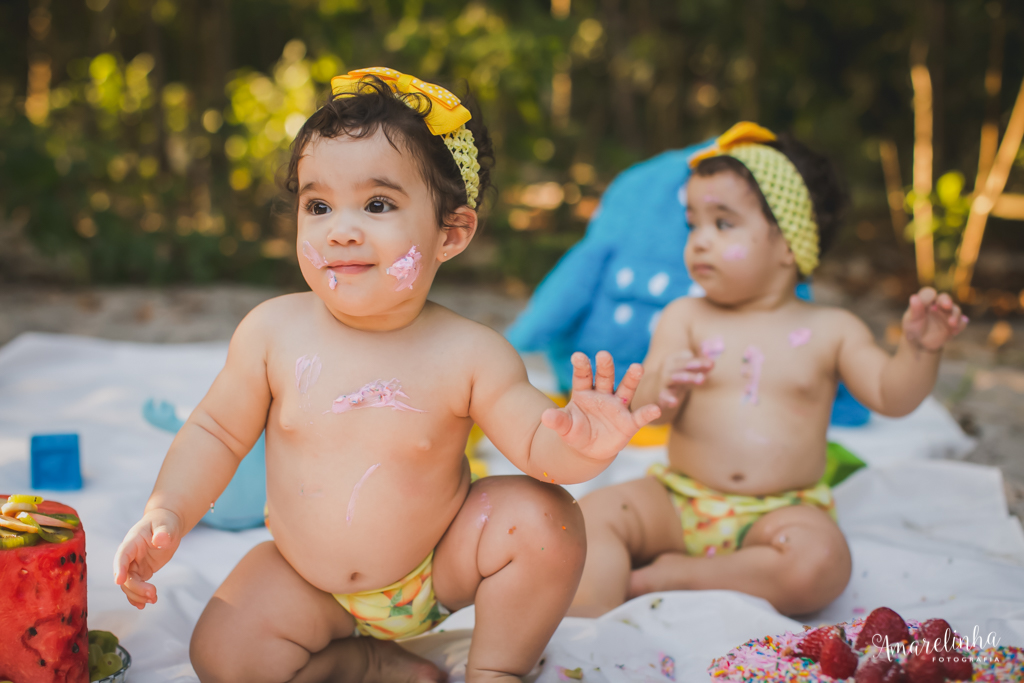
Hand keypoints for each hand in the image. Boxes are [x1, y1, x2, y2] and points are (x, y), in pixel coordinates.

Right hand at [112, 507, 182, 608]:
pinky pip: (135, 586)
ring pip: (128, 584)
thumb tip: (161, 540)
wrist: (166, 525)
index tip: (119, 581)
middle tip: (153, 594)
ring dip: (138, 595)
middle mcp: (129, 555)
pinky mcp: (140, 571)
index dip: (119, 568)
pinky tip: (144, 605)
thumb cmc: (165, 522)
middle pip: (125, 575)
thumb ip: (163, 532)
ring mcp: (133, 564)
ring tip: (153, 600)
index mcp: (132, 541)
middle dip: (136, 587)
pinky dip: (138, 596)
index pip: (122, 555)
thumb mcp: (167, 524)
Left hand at [541, 351, 660, 460]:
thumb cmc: (575, 432)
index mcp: (584, 392)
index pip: (582, 376)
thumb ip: (557, 421)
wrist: (588, 450)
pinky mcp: (629, 423)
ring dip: (632, 378)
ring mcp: (617, 407)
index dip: (581, 366)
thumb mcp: (564, 428)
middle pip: (605, 377)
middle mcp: (603, 394)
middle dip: (605, 366)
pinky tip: (655, 409)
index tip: (578, 356)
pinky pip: (640, 416)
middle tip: (603, 355)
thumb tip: (546, 416)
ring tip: (637, 367)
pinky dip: (648, 412)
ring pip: (626, 389)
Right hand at [658, 349, 713, 409]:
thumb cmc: (676, 379)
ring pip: (676, 378)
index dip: (701, 360)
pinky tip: (674, 402)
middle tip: (711, 365)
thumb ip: (700, 364)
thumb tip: (714, 362)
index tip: (712, 364)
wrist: (654, 392)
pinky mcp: (660, 395)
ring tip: (701, 379)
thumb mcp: (686, 370)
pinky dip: (668, 399)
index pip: (688, 357)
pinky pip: (664, 397)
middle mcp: (667, 368)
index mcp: (672, 359)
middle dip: (696, 365)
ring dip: (688, 377)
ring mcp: (663, 381)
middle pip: (683, 365)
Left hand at [902, 287, 967, 351]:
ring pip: (955, 310)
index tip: (931, 298)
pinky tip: (955, 331)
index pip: (928, 293)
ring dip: (955, 315)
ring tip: (951, 323)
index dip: (929, 295)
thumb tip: (914, 297)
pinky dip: (960, 325)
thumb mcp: (911, 319)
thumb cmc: (913, 327)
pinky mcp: (955, 324)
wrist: (920, 342)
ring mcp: (948, 314)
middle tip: (947, 306)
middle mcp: (938, 304)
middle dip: (947, 301)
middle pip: (945, 298)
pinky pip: (961, 323)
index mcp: (926, 300)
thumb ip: (915, 309)